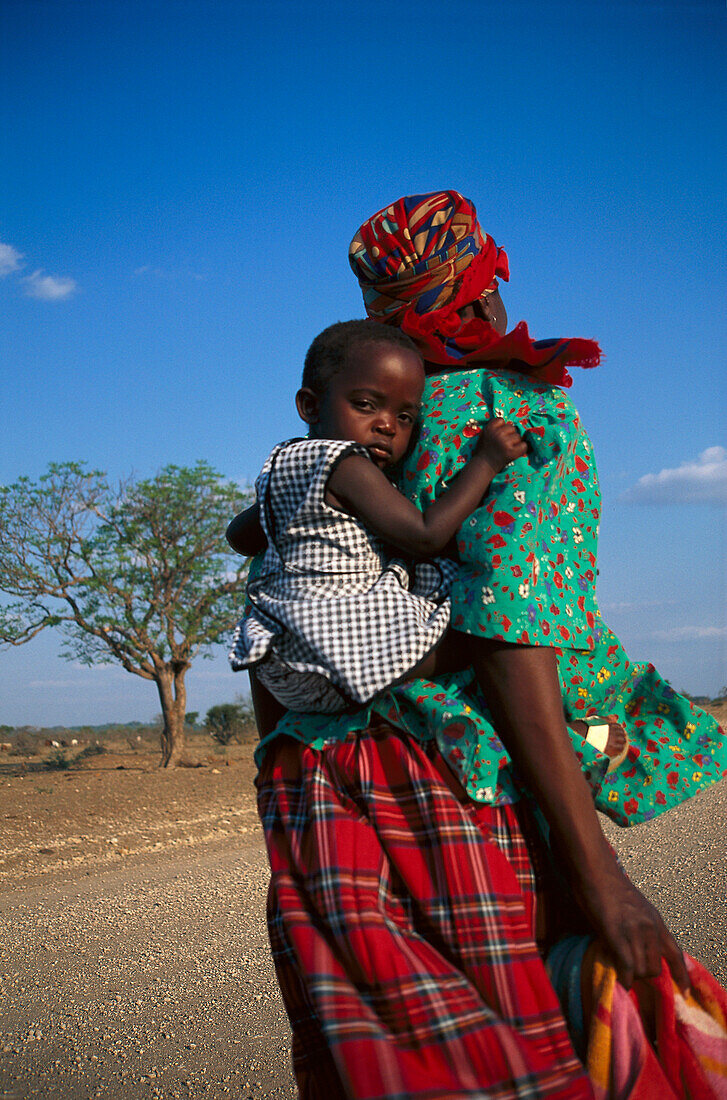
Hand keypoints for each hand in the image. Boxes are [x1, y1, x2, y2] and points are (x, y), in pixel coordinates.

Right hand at [474, 418, 527, 472]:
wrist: (484, 465)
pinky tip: (514, 452)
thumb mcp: (484, 435)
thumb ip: (494, 428)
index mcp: (490, 428)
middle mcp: (498, 434)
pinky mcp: (512, 451)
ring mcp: (505, 442)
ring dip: (515, 442)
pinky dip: (522, 448)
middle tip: (502, 444)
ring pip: (518, 436)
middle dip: (509, 434)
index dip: (501, 427)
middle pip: (511, 428)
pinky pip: (524, 445)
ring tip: (506, 449)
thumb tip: (508, 423)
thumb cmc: (484, 450)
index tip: (498, 435)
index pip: (501, 420)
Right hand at [573, 860, 688, 992]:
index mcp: (656, 921)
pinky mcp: (616, 933)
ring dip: (633, 977)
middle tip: (631, 972)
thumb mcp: (636, 908)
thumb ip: (642, 929)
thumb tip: (641, 951)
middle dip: (645, 976)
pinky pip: (627, 965)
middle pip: (656, 968)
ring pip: (642, 970)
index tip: (684, 992)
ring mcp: (634, 930)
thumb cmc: (610, 887)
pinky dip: (625, 977)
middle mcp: (650, 927)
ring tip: (621, 971)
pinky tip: (620, 979)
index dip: (681, 975)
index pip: (676, 953)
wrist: (595, 870)